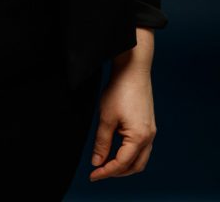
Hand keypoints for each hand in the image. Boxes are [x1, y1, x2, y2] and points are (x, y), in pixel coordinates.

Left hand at [89, 64, 156, 180]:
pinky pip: (142, 148)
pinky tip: (118, 149)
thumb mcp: (106, 117)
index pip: (121, 164)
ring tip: (107, 163)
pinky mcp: (149, 124)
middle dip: (117, 172)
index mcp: (139, 138)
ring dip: (125, 165)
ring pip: (140, 159)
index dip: (106, 172)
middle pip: (134, 166)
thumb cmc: (120, 90)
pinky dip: (130, 154)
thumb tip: (97, 162)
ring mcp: (151, 131)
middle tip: (99, 172)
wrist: (133, 68)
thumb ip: (102, 142)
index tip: (92, 175)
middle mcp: (149, 137)